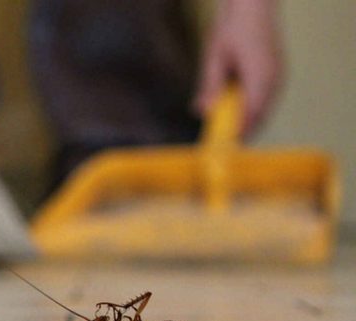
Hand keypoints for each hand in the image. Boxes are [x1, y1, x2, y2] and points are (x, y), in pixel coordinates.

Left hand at [195, 0, 282, 136]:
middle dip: (242, 131)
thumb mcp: (214, 57)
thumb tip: (202, 111)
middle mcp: (273, 79)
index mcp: (260, 76)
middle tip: (222, 145)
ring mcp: (277, 76)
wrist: (253, 5)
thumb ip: (210, 86)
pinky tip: (235, 112)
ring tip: (227, 133)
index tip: (224, 147)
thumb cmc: (232, 27)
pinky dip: (250, 109)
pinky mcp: (275, 73)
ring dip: (246, 121)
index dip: (239, 132)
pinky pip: (264, 99)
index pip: (252, 113)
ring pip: (263, 109)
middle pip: (260, 115)